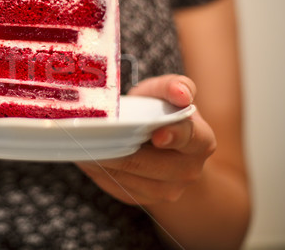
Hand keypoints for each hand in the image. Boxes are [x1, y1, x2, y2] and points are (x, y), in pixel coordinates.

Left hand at [76, 74, 216, 205]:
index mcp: (201, 141)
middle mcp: (188, 170)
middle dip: (120, 147)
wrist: (158, 141)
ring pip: (127, 176)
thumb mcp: (164, 92)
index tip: (156, 134)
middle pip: (148, 162)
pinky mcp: (142, 198)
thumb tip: (181, 93)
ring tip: (84, 142)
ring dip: (103, 160)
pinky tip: (86, 154)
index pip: (189, 137)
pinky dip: (98, 170)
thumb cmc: (159, 110)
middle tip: (93, 134)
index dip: (172, 136)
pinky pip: (115, 185)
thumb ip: (174, 86)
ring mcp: (166, 190)